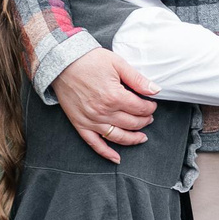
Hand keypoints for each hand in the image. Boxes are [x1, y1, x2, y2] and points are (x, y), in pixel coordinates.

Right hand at [54, 47, 158, 162]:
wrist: (62, 63)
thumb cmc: (89, 61)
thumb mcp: (117, 63)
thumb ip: (137, 79)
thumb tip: (156, 90)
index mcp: (114, 96)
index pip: (140, 109)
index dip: (150, 107)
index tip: (152, 105)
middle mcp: (103, 112)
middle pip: (132, 123)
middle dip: (144, 121)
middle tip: (148, 117)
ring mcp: (91, 120)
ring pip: (118, 137)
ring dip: (133, 138)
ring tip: (142, 136)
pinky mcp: (80, 124)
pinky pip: (95, 144)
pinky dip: (106, 153)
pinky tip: (117, 158)